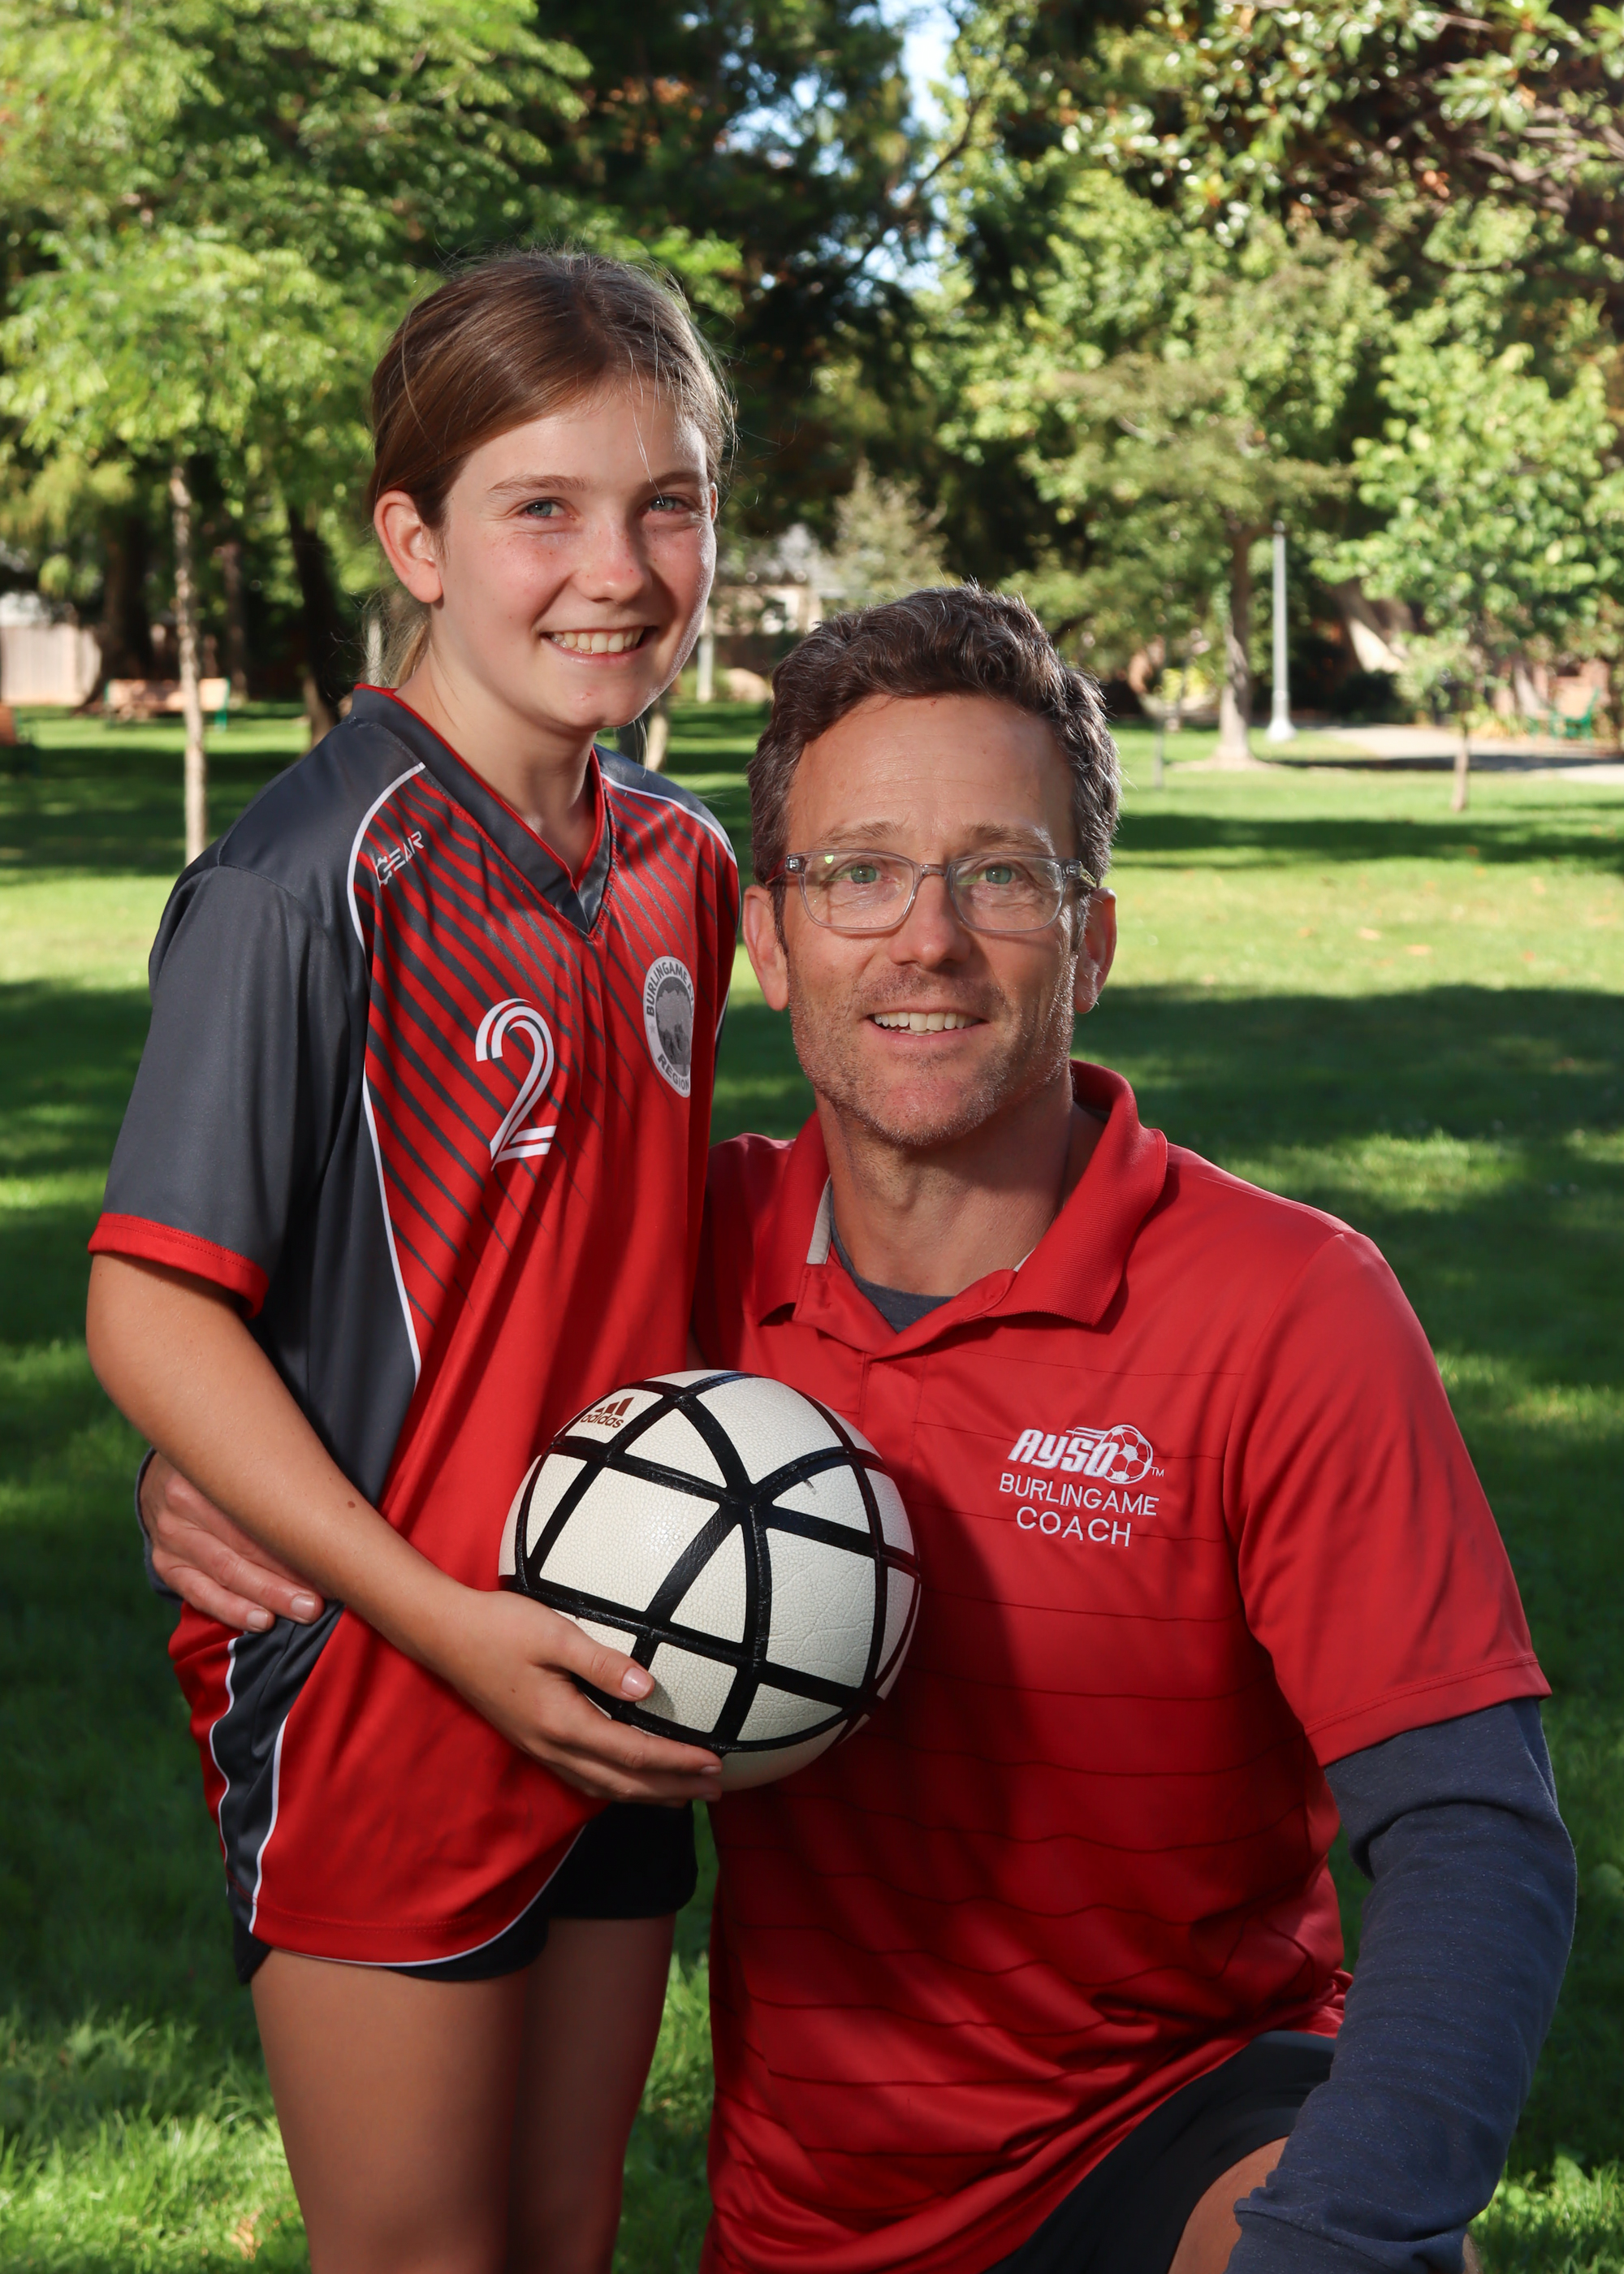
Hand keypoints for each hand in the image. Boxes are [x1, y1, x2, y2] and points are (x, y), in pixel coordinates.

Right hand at [140, 1453, 324, 1631]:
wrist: (169, 1471)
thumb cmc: (227, 1465)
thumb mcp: (246, 1454)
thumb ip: (278, 1470)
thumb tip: (336, 1504)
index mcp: (210, 1469)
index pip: (258, 1510)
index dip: (297, 1536)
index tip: (333, 1556)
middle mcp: (184, 1502)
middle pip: (244, 1545)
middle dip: (287, 1574)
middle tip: (322, 1595)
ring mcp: (171, 1536)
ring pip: (225, 1572)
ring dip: (268, 1596)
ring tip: (302, 1610)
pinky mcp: (166, 1563)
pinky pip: (200, 1594)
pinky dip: (232, 1610)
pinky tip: (261, 1620)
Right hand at [433, 1586, 723, 1804]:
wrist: (445, 1636)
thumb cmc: (499, 1627)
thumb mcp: (554, 1635)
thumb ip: (601, 1663)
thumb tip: (647, 1689)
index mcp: (562, 1723)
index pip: (633, 1753)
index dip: (677, 1763)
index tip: (715, 1765)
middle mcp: (553, 1747)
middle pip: (623, 1783)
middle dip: (672, 1789)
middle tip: (717, 1793)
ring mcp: (541, 1749)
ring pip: (604, 1787)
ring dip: (647, 1794)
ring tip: (684, 1795)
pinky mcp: (533, 1742)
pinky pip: (585, 1777)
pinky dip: (617, 1786)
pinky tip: (630, 1781)